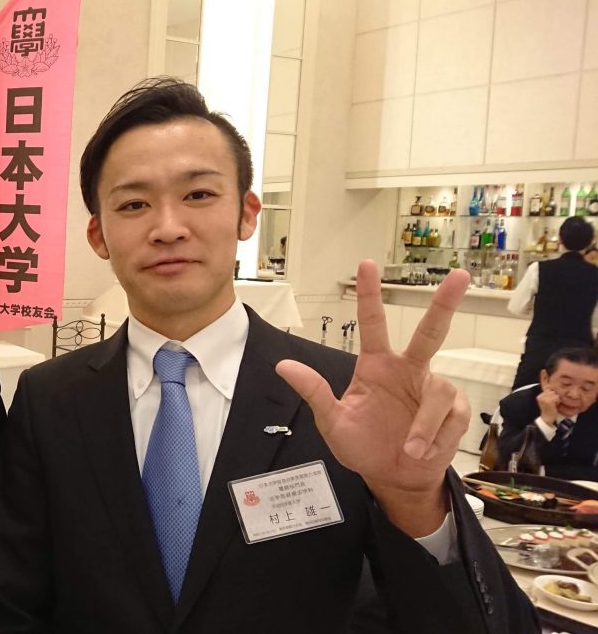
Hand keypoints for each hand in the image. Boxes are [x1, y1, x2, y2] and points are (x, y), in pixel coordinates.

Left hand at [276, 260, 469, 536]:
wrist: (391, 478)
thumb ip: (314, 392)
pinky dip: (433, 438)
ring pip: (438, 392)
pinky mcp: (454, 412)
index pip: (373, 325)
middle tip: (459, 277)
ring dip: (423, 426)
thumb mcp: (332, 422)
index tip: (366, 264)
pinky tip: (420, 452)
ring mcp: (433, 390)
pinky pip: (449, 418)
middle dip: (444, 304)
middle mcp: (408, 371)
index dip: (370, 295)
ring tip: (408, 449)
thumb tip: (283, 365)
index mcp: (376, 367)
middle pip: (430, 333)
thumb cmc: (362, 446)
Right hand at [536, 389, 561, 424]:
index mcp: (539, 395)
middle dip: (554, 397)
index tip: (550, 402)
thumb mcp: (547, 400)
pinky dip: (558, 402)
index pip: (549, 390)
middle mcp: (540, 396)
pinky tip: (554, 406)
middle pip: (552, 391)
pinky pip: (557, 398)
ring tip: (553, 404)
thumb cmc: (549, 410)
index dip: (552, 395)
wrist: (547, 418)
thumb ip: (548, 394)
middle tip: (552, 403)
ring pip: (555, 394)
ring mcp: (544, 398)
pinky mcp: (548, 401)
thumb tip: (553, 388)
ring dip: (556, 399)